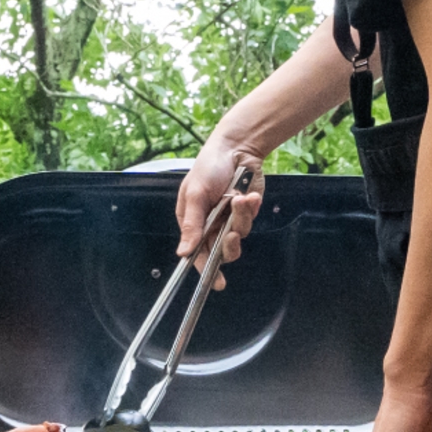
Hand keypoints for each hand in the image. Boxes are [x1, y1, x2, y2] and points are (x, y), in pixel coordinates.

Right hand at [174, 134, 265, 286]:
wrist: (237, 149)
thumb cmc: (209, 167)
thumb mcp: (195, 194)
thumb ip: (191, 224)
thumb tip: (182, 252)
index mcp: (191, 222)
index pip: (196, 252)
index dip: (204, 269)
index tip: (216, 283)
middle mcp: (209, 225)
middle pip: (219, 251)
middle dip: (229, 244)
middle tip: (232, 233)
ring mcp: (228, 220)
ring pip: (237, 237)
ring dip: (240, 219)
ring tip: (239, 198)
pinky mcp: (244, 214)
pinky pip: (248, 222)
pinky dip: (249, 208)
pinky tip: (248, 194)